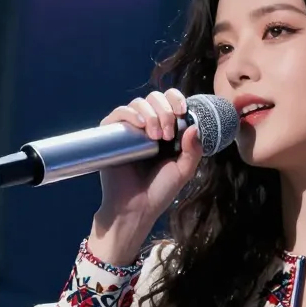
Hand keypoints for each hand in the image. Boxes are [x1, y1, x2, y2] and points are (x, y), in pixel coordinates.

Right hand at [90, 87, 201, 266]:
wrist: (136, 208)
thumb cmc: (159, 191)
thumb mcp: (183, 170)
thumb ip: (193, 150)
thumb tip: (194, 126)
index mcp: (166, 131)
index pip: (170, 103)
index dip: (176, 99)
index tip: (181, 111)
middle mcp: (147, 127)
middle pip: (155, 98)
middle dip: (165, 110)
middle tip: (167, 134)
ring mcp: (129, 130)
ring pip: (138, 103)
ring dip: (151, 114)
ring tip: (155, 136)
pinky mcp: (111, 135)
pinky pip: (118, 113)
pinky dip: (130, 113)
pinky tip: (140, 125)